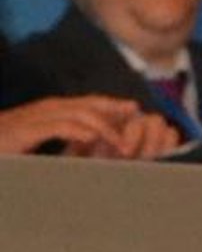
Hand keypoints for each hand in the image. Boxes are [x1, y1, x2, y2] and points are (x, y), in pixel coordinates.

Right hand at [0, 94, 181, 159]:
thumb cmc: (5, 144)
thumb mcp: (34, 140)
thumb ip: (56, 139)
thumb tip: (81, 148)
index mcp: (51, 110)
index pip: (88, 104)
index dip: (111, 105)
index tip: (133, 110)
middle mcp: (47, 109)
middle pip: (89, 104)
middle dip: (115, 109)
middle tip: (138, 114)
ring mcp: (37, 117)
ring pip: (78, 115)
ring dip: (102, 127)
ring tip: (120, 140)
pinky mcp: (26, 130)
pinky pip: (58, 127)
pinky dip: (77, 131)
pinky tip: (91, 140)